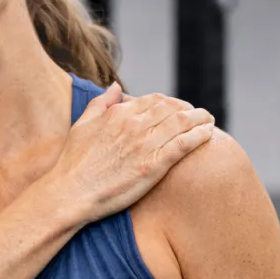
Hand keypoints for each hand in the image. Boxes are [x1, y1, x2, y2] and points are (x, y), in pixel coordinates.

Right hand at [50, 83, 214, 221]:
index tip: (177, 108)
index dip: (170, 102)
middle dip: (189, 109)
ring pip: (182, 122)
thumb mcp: (82, 124)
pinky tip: (208, 134)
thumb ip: (100, 103)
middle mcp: (134, 125)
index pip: (154, 100)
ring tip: (209, 120)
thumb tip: (115, 86)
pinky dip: (200, 135)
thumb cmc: (73, 162)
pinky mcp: (154, 166)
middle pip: (172, 108)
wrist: (70, 193)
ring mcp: (145, 144)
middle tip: (199, 114)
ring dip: (200, 118)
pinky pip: (185, 144)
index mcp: (118, 113)